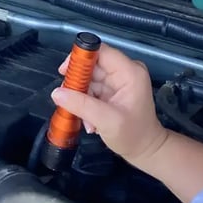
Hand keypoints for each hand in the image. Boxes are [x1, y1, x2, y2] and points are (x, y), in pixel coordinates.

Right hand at [50, 45, 169, 166]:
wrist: (145, 150)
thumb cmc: (132, 135)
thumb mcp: (107, 121)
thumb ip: (82, 105)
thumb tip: (57, 93)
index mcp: (129, 72)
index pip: (101, 52)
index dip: (81, 57)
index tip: (64, 72)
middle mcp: (124, 72)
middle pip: (92, 65)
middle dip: (78, 83)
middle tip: (68, 99)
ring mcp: (117, 81)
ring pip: (88, 78)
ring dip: (80, 97)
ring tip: (84, 118)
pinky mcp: (111, 90)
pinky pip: (91, 89)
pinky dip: (85, 103)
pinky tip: (89, 120)